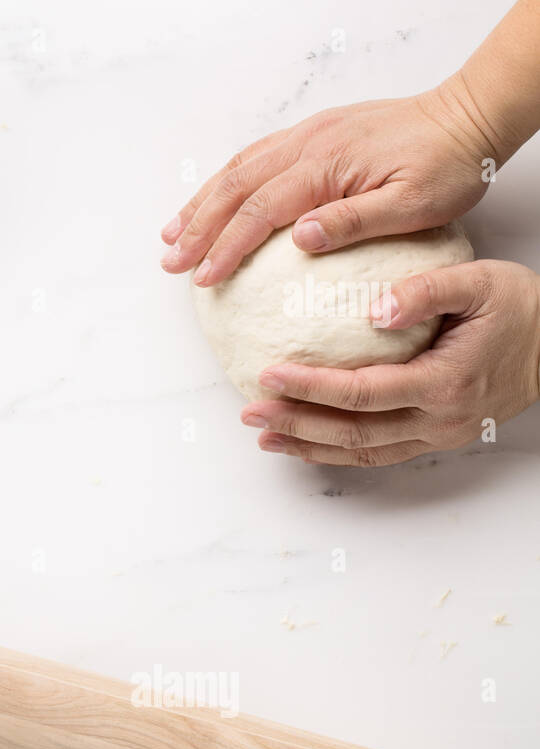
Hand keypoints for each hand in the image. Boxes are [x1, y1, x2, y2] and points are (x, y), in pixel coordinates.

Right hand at [160, 80, 495, 286]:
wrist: (469, 116)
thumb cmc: (448, 165)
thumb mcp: (413, 205)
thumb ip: (354, 222)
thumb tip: (299, 239)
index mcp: (326, 167)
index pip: (260, 212)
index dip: (225, 247)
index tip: (203, 277)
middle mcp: (307, 146)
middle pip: (234, 189)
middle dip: (196, 227)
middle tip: (170, 261)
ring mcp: (307, 136)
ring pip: (237, 169)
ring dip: (201, 203)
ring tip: (171, 233)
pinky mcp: (314, 134)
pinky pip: (255, 157)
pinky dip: (225, 182)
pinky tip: (213, 199)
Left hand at [240, 260, 539, 466]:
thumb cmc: (522, 308)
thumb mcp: (481, 282)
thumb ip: (427, 291)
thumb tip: (375, 308)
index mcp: (445, 382)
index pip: (361, 392)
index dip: (310, 388)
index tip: (267, 375)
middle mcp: (440, 419)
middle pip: (353, 431)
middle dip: (296, 424)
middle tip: (249, 411)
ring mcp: (439, 435)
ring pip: (362, 450)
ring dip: (308, 445)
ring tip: (264, 434)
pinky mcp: (437, 438)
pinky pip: (378, 452)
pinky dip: (336, 451)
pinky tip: (304, 443)